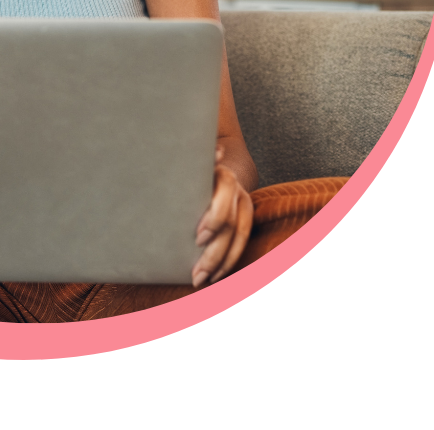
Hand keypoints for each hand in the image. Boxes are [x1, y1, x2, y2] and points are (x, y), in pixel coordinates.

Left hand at [192, 145, 252, 287]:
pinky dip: (229, 262)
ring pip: (239, 237)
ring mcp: (243, 205)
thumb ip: (198, 161)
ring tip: (201, 279)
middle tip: (196, 271)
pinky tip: (215, 276)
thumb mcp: (190, 166)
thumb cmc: (190, 170)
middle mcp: (237, 191)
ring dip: (221, 262)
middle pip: (231, 223)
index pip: (226, 194)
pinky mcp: (244, 220)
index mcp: (222, 175)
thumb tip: (217, 153)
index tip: (199, 237)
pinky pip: (241, 244)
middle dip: (215, 250)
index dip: (215, 217)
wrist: (212, 169)